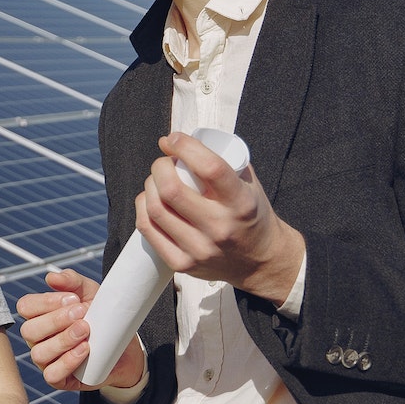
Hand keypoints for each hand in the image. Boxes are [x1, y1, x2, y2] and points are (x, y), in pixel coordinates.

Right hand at [16, 269, 146, 391]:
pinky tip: (85, 349)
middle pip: (30, 330)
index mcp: (40, 316)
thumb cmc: (101, 317)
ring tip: (86, 330)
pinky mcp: (59, 379)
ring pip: (39, 353)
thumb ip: (72, 281)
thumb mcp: (90, 293)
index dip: (46, 302)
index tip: (73, 298)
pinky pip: (52, 374)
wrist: (124, 346)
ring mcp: (47, 360)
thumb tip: (51, 278)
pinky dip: (68, 361)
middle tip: (82, 313)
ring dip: (64, 340)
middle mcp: (38, 339)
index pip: (25, 307)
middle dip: (56, 320)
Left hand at [139, 134, 304, 303]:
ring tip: (156, 181)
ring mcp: (200, 249)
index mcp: (241, 203)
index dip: (185, 147)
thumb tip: (172, 142)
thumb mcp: (248, 185)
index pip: (209, 167)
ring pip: (155, 209)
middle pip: (171, 190)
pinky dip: (143, 208)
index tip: (173, 139)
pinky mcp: (182, 264)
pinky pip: (148, 230)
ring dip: (149, 186)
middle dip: (160, 167)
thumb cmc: (251, 214)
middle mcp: (220, 227)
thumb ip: (220, 160)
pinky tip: (149, 200)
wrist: (261, 261)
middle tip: (164, 163)